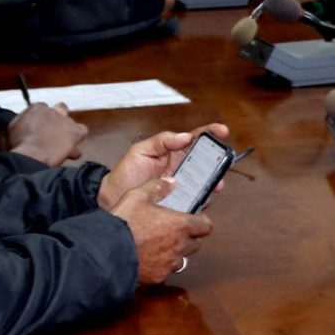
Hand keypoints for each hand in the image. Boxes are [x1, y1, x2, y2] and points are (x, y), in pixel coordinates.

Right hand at [4, 102, 87, 165]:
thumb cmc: (17, 146)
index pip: (40, 109)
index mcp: (35, 108)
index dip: (39, 121)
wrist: (31, 155)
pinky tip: (72, 150)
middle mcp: (52, 111)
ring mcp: (65, 120)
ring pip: (70, 120)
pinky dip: (78, 139)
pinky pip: (82, 131)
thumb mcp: (7, 133)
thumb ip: (14, 126)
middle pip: (58, 110)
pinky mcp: (74, 131)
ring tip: (61, 142)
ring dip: (66, 130)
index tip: (37, 130)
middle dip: (56, 120)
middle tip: (50, 134)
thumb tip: (13, 128)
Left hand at [98, 124, 230, 212]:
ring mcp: (183, 186)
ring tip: (214, 183)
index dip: (211, 133)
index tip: (222, 131)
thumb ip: (162, 140)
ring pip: (206, 182)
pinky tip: (203, 199)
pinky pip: (197, 200)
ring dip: (213, 182)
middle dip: (218, 160)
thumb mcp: (140, 150)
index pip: (196, 139)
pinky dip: (203, 200)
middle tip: (221, 161)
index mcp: (174, 151)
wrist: (112, 199)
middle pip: (207, 161)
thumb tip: (185, 136)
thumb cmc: (125, 173)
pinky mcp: (180, 203)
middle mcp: (182, 168)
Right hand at [110, 179, 211, 284]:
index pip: (206, 226)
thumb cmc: (124, 223)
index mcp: (181, 225)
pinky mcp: (158, 277)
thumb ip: (157, 187)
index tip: (193, 219)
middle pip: (196, 244)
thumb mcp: (138, 196)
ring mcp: (169, 264)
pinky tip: (148, 259)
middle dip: (189, 238)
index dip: (200, 222)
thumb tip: (170, 182)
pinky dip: (161, 266)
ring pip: (182, 259)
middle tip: (175, 231)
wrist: (106, 253)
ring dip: (175, 253)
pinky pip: (166, 271)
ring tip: (160, 246)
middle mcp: (180, 246)